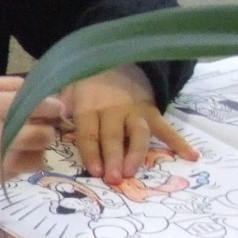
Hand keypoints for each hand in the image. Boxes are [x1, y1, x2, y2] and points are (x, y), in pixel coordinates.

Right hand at [0, 79, 63, 184]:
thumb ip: (7, 86)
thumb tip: (39, 90)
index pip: (38, 107)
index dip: (53, 106)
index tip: (54, 105)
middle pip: (43, 136)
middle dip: (48, 127)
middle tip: (42, 122)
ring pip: (37, 158)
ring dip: (38, 148)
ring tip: (26, 140)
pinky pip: (21, 171)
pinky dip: (22, 161)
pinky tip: (9, 152)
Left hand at [66, 67, 197, 179]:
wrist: (115, 58)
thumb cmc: (86, 83)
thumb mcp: (68, 89)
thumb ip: (59, 106)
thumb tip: (47, 119)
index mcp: (89, 107)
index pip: (89, 132)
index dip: (91, 152)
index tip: (94, 170)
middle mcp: (113, 110)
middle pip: (113, 137)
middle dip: (113, 158)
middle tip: (113, 179)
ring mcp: (135, 112)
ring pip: (137, 134)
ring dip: (136, 153)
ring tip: (133, 172)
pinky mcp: (152, 112)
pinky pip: (166, 128)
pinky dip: (179, 142)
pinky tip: (191, 156)